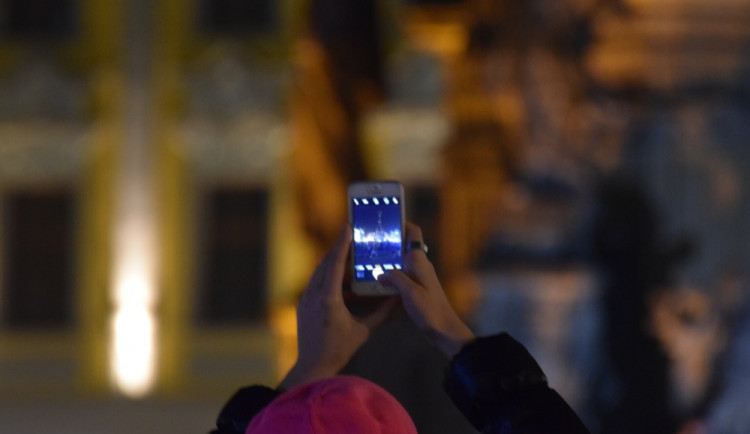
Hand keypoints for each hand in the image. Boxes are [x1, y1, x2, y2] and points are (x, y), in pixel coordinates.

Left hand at [279, 225, 397, 389]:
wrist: (313, 366)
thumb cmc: (339, 349)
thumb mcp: (363, 331)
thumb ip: (382, 314)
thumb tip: (399, 299)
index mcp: (328, 298)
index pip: (335, 264)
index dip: (342, 244)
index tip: (347, 227)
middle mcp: (313, 294)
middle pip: (326, 264)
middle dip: (339, 249)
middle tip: (352, 235)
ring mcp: (306, 298)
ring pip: (320, 273)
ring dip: (335, 263)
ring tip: (350, 255)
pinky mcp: (304, 304)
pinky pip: (317, 284)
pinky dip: (330, 278)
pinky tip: (343, 280)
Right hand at [378, 222, 473, 357]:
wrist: (443, 330)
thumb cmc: (430, 310)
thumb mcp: (409, 292)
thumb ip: (394, 278)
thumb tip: (380, 272)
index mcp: (419, 261)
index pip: (413, 233)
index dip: (402, 223)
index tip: (385, 220)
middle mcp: (419, 265)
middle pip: (403, 246)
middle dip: (388, 241)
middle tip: (368, 240)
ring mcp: (418, 277)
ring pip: (400, 261)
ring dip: (386, 259)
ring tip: (366, 258)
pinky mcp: (415, 289)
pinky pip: (400, 276)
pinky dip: (388, 275)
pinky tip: (375, 280)